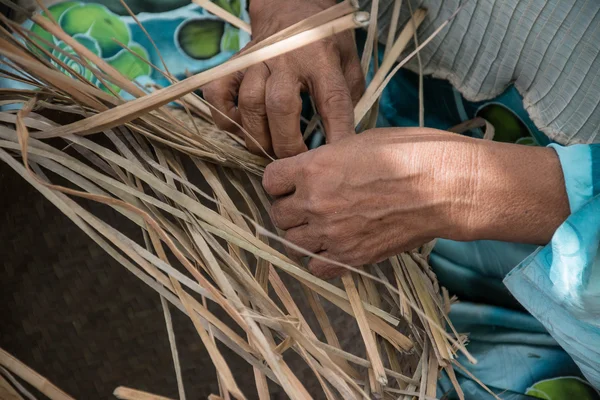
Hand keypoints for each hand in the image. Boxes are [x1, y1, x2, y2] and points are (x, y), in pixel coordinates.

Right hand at [202, 0, 363, 157]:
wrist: (291, 6)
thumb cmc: (323, 39)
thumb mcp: (348, 59)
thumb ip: (349, 94)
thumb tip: (344, 138)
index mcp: (321, 57)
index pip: (332, 100)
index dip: (336, 133)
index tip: (337, 157)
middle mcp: (285, 58)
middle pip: (280, 106)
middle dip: (287, 143)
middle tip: (295, 160)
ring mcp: (255, 60)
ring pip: (249, 104)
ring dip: (258, 136)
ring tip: (269, 149)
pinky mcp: (233, 65)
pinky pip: (218, 95)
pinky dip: (225, 118)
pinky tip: (241, 128)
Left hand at [263, 128, 568, 278]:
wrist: (446, 187)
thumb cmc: (410, 153)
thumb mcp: (360, 141)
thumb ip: (328, 159)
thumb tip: (317, 169)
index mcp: (313, 169)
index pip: (269, 180)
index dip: (280, 179)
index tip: (291, 179)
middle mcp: (314, 203)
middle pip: (277, 214)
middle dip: (288, 207)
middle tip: (307, 202)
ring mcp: (332, 234)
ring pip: (292, 242)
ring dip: (301, 232)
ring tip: (320, 224)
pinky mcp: (352, 257)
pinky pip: (317, 266)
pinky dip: (320, 258)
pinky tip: (334, 245)